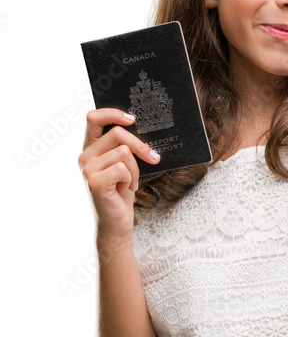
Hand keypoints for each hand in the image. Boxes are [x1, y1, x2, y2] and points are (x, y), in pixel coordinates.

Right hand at [78, 108, 160, 240]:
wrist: (117, 223)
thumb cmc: (121, 193)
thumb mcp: (124, 164)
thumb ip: (123, 145)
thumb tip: (139, 127)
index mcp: (90, 148)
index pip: (93, 118)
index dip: (113, 113)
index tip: (132, 119)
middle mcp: (84, 156)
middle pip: (117, 134)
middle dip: (140, 146)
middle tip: (153, 158)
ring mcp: (87, 169)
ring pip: (124, 152)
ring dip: (135, 169)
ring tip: (130, 182)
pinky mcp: (94, 182)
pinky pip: (123, 168)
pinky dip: (131, 179)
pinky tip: (125, 189)